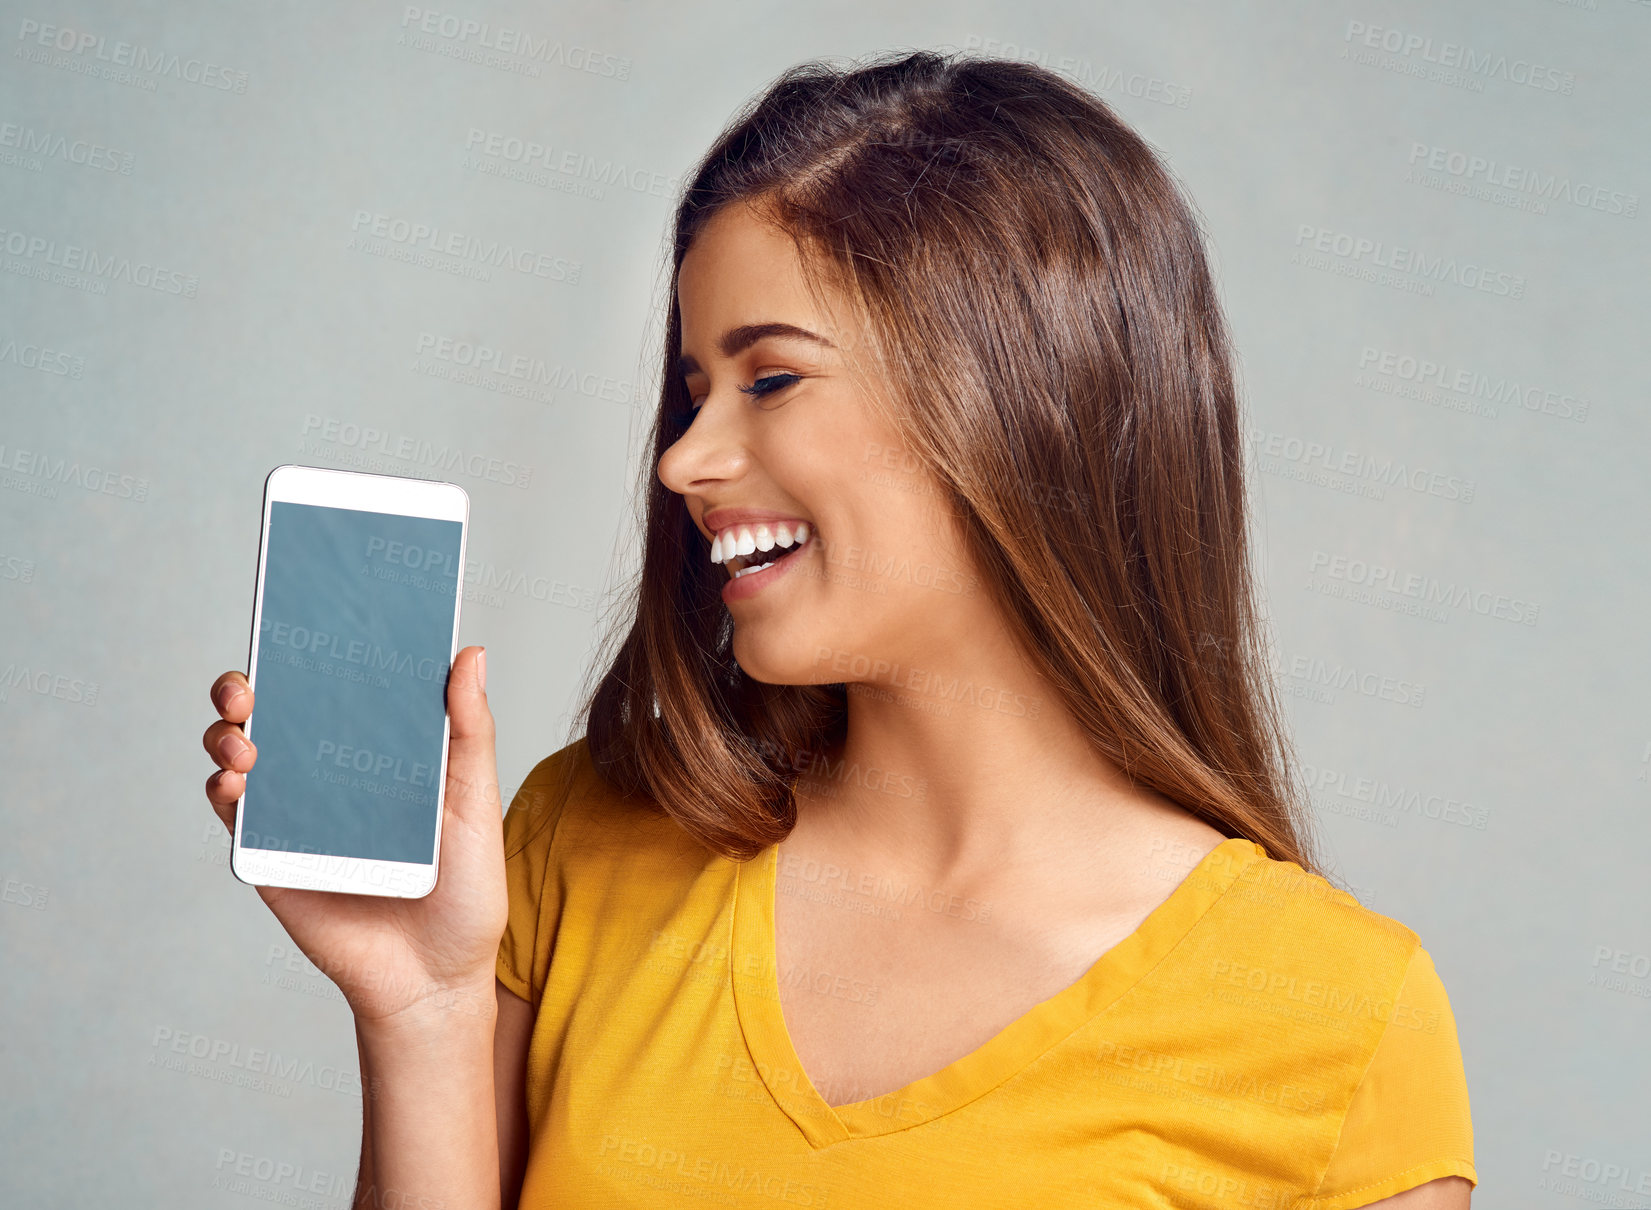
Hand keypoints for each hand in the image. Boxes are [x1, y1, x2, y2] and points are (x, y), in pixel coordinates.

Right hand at [203, 646, 507, 1023]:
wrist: (437, 981)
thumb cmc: (465, 893)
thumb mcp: (476, 805)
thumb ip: (469, 732)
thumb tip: (468, 652)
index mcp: (379, 750)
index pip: (339, 684)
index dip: (316, 643)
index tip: (302, 606)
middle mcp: (329, 772)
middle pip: (275, 710)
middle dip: (247, 683)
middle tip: (250, 682)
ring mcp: (296, 813)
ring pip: (240, 752)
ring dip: (228, 733)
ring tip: (246, 737)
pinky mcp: (271, 858)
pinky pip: (235, 815)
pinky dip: (227, 791)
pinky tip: (238, 781)